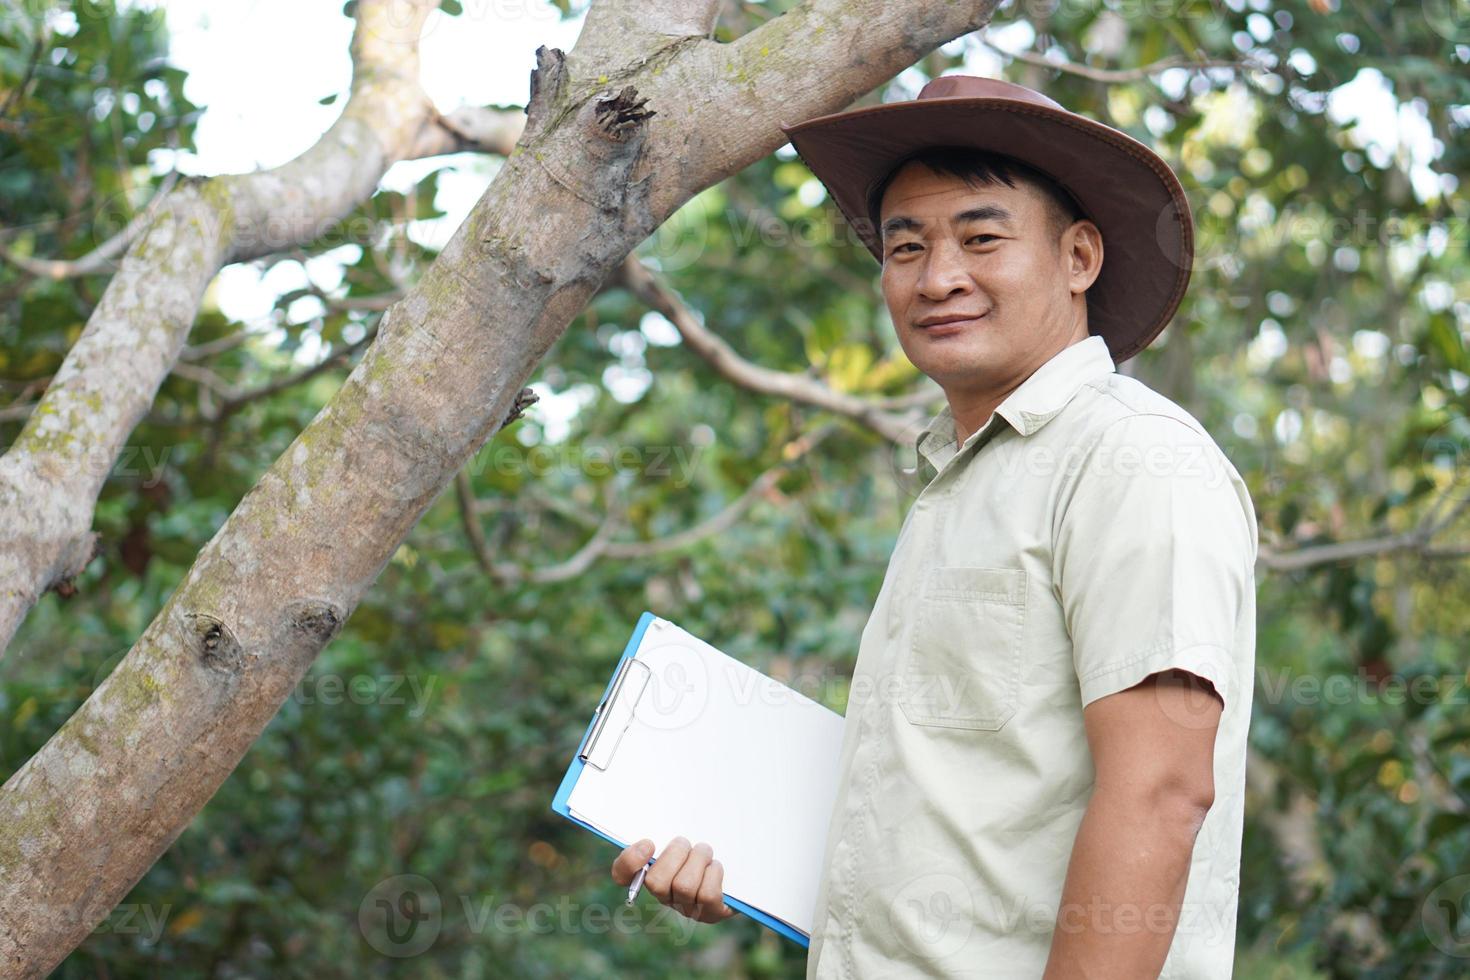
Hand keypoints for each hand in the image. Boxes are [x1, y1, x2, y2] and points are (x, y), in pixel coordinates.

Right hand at [611, 836, 735, 923]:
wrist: (741, 868)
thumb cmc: (707, 847)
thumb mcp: (685, 833)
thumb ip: (669, 828)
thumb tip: (660, 812)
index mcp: (652, 871)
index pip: (623, 874)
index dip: (629, 862)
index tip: (648, 843)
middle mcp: (665, 894)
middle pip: (656, 882)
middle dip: (675, 855)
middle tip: (686, 843)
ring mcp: (687, 907)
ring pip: (684, 886)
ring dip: (698, 861)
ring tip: (706, 853)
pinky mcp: (710, 913)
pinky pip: (707, 895)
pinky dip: (713, 874)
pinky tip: (717, 867)